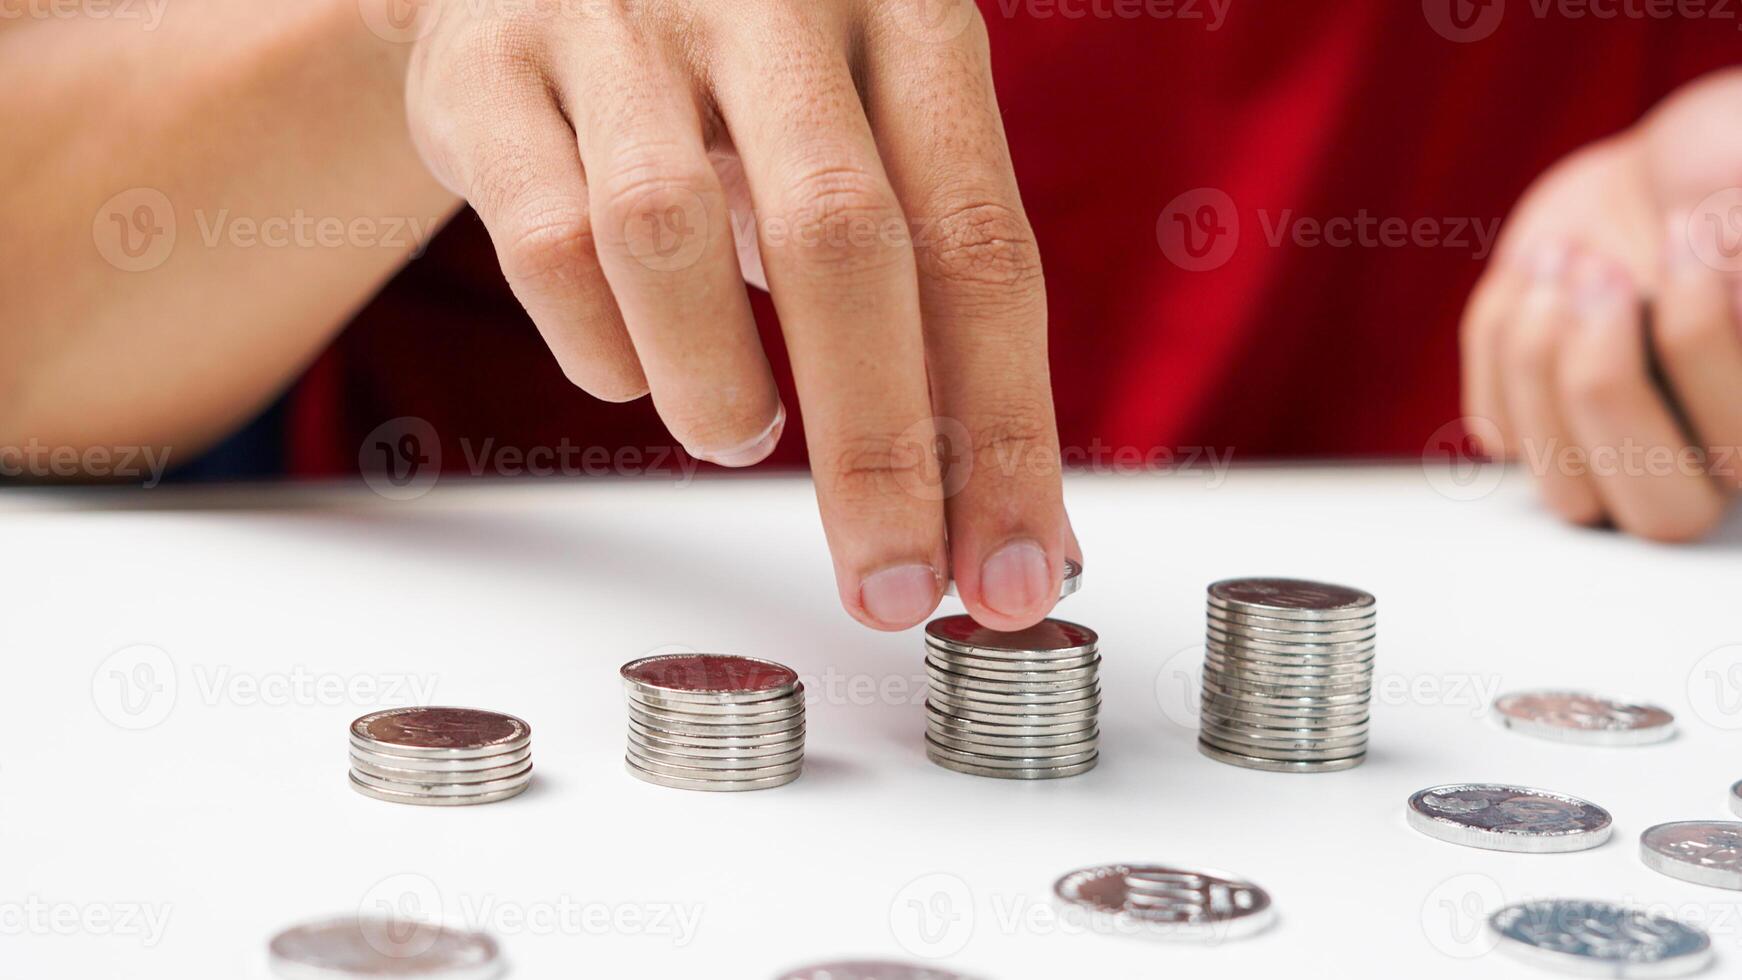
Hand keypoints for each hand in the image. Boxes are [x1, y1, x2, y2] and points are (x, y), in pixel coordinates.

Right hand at [394, 0, 1070, 628]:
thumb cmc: (742, 91)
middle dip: (877, 450)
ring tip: (738, 436)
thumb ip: (938, 311)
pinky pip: (544, 243)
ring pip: (665, 235)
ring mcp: (619, 18)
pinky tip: (633, 368)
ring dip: (716, 388)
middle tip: (889, 589)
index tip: (1012, 577)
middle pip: (844, 239)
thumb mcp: (864, 148)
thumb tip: (1010, 532)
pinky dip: (600, 347)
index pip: (980, 242)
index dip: (1002, 429)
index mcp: (906, 7)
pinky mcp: (489, 65)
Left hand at [1460, 69, 1741, 540]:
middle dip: (1608, 382)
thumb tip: (1723, 271)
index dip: (1700, 339)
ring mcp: (1614, 458)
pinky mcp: (1535, 432)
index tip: (1686, 229)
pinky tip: (1535, 269)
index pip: (1738, 451)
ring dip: (1540, 357)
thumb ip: (1739, 242)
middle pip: (1662, 515)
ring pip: (1564, 489)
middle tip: (1600, 270)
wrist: (1663, 179)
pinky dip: (1501, 336)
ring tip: (1564, 252)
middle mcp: (1708, 466)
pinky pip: (1496, 429)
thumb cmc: (1730, 176)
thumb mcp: (1740, 183)